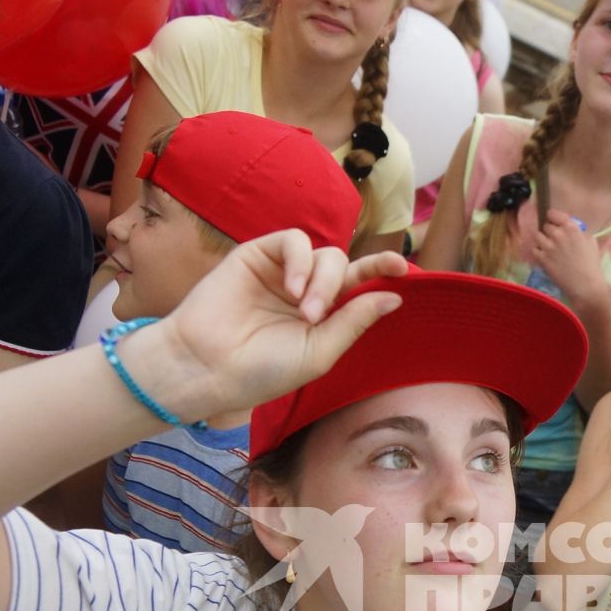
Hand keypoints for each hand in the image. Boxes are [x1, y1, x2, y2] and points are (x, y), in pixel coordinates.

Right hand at [158, 232, 405, 415]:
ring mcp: (281, 272)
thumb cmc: (262, 371)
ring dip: (321, 279)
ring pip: (324, 252)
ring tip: (302, 309)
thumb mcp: (320, 352)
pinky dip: (300, 260)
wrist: (208, 366)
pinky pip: (293, 240)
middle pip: (344, 265)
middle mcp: (305, 290)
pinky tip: (290, 287)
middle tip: (314, 317)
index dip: (381, 270)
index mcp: (323, 315)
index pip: (360, 285)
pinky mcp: (257, 255)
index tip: (402, 267)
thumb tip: (396, 296)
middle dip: (339, 287)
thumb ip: (355, 321)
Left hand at [525, 209, 603, 306]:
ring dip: (542, 240)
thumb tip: (571, 227)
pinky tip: (544, 256)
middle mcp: (558, 234)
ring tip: (548, 248)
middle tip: (555, 239)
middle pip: (546, 226)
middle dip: (549, 231)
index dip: (553, 218)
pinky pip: (534, 250)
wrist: (585, 285)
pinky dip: (538, 252)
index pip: (552, 214)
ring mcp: (548, 246)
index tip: (554, 223)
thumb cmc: (591, 264)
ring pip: (537, 236)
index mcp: (571, 227)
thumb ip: (579, 231)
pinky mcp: (542, 259)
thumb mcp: (590, 241)